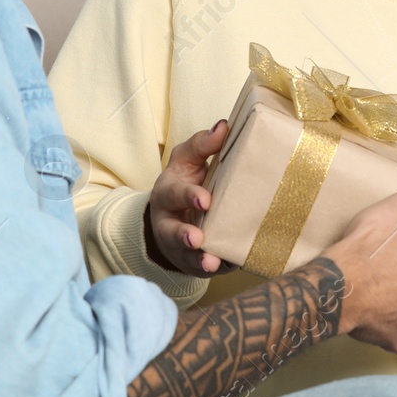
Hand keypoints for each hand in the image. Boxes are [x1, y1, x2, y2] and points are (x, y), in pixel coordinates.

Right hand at [143, 120, 233, 275]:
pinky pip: (205, 269)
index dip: (189, 196)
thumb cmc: (186, 182)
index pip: (175, 194)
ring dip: (199, 260)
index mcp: (168, 194)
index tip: (205, 199)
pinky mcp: (195, 263)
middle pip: (173, 232)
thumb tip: (224, 126)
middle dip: (184, 235)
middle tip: (197, 238)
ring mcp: (182, 247)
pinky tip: (229, 266)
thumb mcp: (187, 160)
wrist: (176, 216)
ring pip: (187, 257)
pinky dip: (218, 268)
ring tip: (210, 262)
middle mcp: (170, 223)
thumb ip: (202, 144)